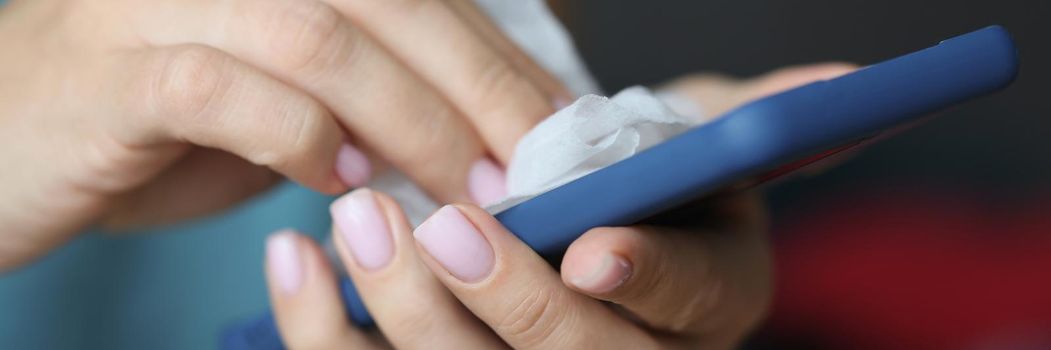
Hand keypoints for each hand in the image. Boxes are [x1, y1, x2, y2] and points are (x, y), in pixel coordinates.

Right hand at [0, 0, 568, 268]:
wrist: (10, 135)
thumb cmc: (165, 116)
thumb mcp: (290, 89)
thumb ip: (378, 85)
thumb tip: (498, 124)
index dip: (504, 59)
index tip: (563, 131)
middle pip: (394, 4)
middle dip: (481, 90)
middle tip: (536, 172)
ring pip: (323, 39)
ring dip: (410, 121)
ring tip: (464, 191)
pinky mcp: (114, 66)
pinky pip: (228, 92)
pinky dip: (301, 139)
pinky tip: (343, 184)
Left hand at [260, 63, 854, 348]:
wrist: (564, 230)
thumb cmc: (634, 183)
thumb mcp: (697, 150)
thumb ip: (751, 123)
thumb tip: (844, 80)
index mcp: (708, 302)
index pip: (693, 304)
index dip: (649, 280)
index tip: (593, 244)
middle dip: (507, 302)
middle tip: (436, 225)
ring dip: (404, 317)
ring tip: (349, 227)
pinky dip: (327, 330)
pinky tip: (290, 262)